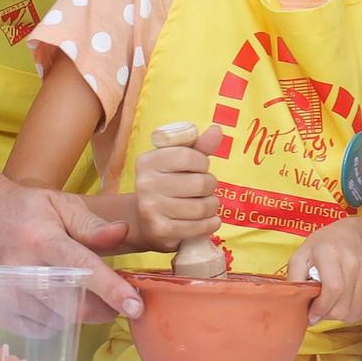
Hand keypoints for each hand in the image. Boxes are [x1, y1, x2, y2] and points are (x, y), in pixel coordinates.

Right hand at [0, 178, 138, 323]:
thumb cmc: (23, 209)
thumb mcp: (60, 204)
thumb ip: (92, 224)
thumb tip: (122, 233)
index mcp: (42, 240)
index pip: (82, 269)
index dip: (111, 290)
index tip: (136, 307)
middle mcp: (21, 270)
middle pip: (72, 305)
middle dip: (103, 309)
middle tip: (116, 301)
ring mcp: (5, 294)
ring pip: (57, 321)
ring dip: (78, 313)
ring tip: (75, 289)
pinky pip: (39, 330)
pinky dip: (55, 320)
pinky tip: (52, 300)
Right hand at [133, 123, 222, 252]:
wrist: (144, 223)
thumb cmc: (167, 185)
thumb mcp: (179, 162)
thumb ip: (199, 146)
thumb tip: (217, 130)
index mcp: (147, 161)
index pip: (190, 156)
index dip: (203, 164)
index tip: (199, 168)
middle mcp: (145, 184)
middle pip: (200, 183)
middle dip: (209, 186)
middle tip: (204, 189)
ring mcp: (151, 209)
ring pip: (202, 207)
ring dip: (212, 206)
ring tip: (207, 205)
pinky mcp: (160, 231)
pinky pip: (198, 227)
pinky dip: (210, 224)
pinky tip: (209, 221)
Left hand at [286, 217, 361, 324]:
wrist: (358, 235)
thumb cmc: (326, 245)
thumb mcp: (302, 254)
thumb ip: (295, 277)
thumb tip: (294, 304)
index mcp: (332, 253)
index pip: (332, 289)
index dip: (320, 308)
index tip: (311, 314)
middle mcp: (355, 262)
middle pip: (342, 306)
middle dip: (327, 314)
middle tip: (319, 308)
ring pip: (353, 312)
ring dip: (339, 315)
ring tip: (332, 303)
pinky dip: (352, 312)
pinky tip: (345, 301)